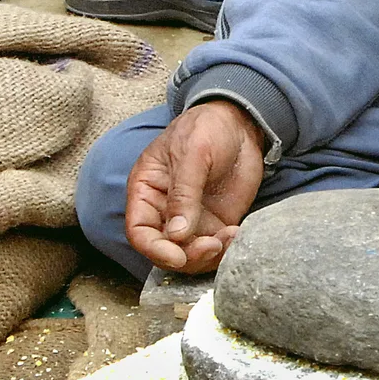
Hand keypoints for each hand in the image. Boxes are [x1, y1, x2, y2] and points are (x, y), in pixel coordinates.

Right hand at [123, 102, 265, 273]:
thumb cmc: (207, 129)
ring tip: (229, 235)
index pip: (139, 232)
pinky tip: (237, 234)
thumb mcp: (193, 154)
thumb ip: (184, 193)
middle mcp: (164, 211)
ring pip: (190, 255)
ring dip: (208, 256)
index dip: (154, 249)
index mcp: (147, 191)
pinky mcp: (215, 223)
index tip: (178, 256)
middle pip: (165, 250)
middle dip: (187, 256)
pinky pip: (215, 248)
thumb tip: (177, 234)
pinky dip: (225, 249)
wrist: (239, 123)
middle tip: (212, 245)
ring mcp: (191, 220)